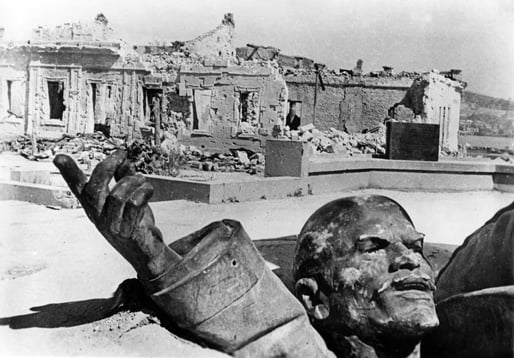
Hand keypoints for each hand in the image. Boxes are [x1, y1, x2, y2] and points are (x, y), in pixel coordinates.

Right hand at [53, 150, 180, 280]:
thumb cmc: (136, 225)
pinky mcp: (128, 232)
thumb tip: (125, 161)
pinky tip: (149, 190)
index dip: (69, 173)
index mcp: (95, 207)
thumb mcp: (129, 200)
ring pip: (118, 195)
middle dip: (107, 166)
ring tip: (142, 179)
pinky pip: (135, 205)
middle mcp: (99, 216)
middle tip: (121, 154)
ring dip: (133, 181)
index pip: (78, 188)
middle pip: (94, 189)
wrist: (148, 254)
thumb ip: (125, 180)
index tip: (58, 157)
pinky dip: (144, 192)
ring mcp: (112, 226)